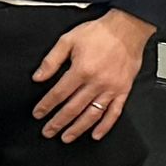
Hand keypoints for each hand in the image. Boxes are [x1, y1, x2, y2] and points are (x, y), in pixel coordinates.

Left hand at [31, 9, 154, 142]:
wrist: (128, 28)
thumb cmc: (99, 32)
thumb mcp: (68, 40)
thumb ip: (51, 60)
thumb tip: (38, 77)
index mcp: (81, 70)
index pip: (58, 94)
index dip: (46, 106)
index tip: (38, 114)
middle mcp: (96, 83)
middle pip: (73, 108)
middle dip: (58, 122)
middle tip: (48, 132)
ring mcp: (111, 88)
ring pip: (92, 115)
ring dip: (78, 128)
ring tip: (66, 137)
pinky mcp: (123, 90)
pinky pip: (114, 113)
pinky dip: (105, 126)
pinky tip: (95, 134)